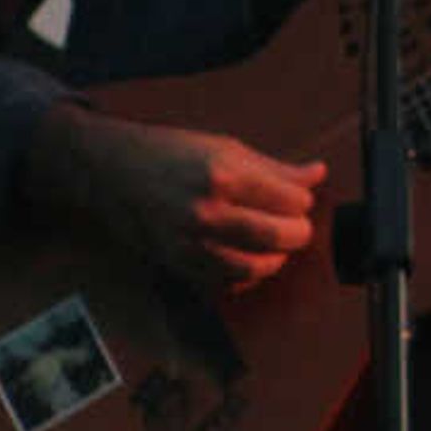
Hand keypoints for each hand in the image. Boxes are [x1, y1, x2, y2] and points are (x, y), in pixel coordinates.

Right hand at [27, 106, 323, 291]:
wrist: (112, 170)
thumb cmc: (169, 153)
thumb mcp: (225, 148)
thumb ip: (275, 167)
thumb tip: (317, 174)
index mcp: (222, 175)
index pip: (289, 200)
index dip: (303, 202)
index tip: (300, 199)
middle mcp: (206, 212)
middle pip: (277, 237)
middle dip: (297, 233)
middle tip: (297, 226)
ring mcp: (190, 242)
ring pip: (254, 267)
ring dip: (274, 259)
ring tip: (275, 245)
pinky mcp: (177, 262)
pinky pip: (224, 283)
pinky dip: (245, 276)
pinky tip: (247, 258)